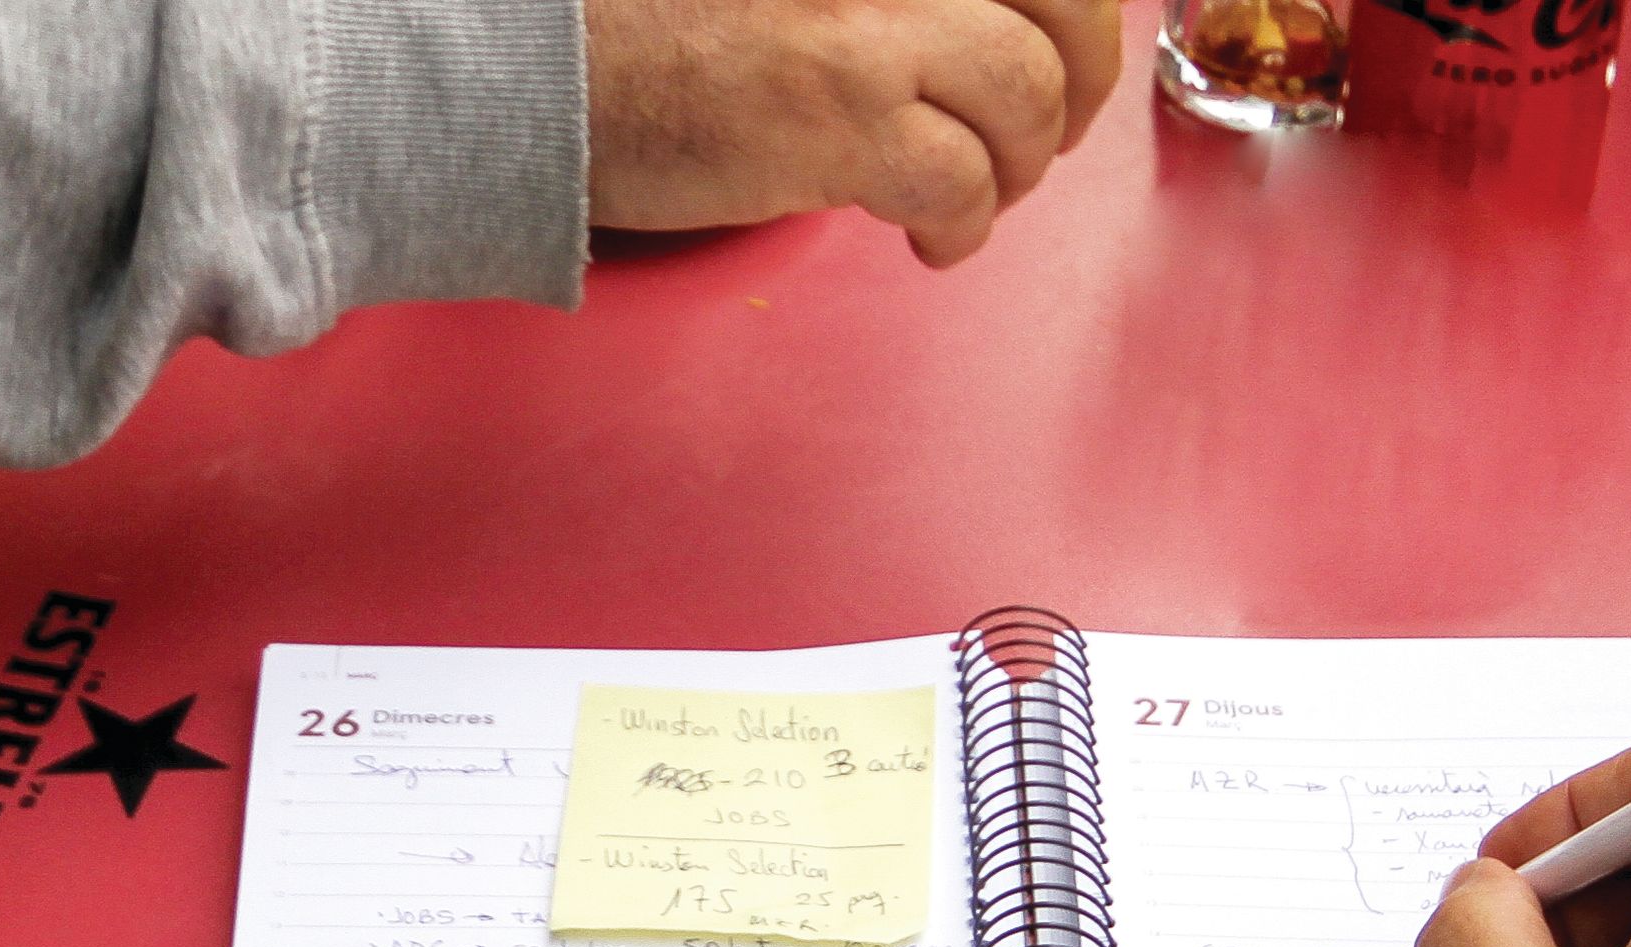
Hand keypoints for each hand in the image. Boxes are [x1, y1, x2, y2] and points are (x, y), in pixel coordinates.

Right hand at [584, 0, 1120, 267]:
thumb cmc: (656, 27)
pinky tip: (931, 239)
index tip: (1067, 53)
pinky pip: (963, 184)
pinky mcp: (842, 115)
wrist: (548, 75)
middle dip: (1082, 82)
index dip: (1079, 16)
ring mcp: (873, 23)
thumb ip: (893, 1)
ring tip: (976, 191)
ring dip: (1019, 164)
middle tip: (1051, 132)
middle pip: (1068, 7)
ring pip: (1028, 100)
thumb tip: (998, 32)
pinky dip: (964, 226)